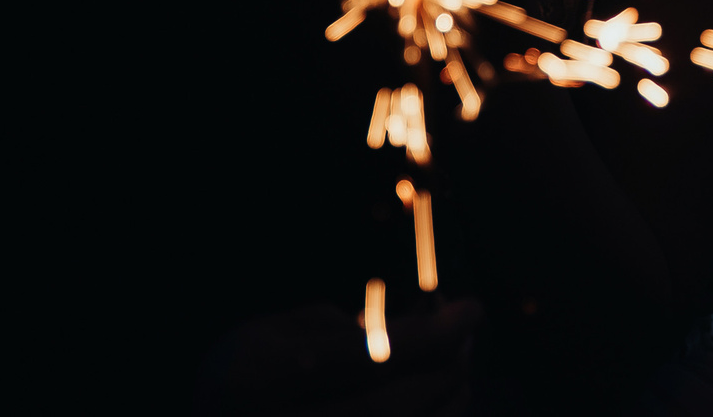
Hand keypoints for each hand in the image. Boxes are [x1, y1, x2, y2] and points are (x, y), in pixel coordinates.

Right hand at [194, 295, 478, 416]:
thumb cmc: (240, 379)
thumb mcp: (265, 333)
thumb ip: (335, 326)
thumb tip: (419, 327)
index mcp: (259, 378)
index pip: (369, 354)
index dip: (433, 331)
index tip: (473, 308)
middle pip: (395, 403)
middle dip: (446, 365)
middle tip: (468, 336)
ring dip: (449, 399)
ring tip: (459, 365)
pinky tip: (444, 400)